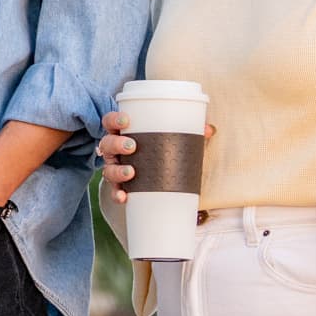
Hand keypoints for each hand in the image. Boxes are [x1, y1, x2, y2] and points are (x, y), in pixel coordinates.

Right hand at [98, 111, 216, 212]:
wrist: (155, 177)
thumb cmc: (159, 151)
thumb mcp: (170, 140)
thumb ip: (188, 132)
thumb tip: (209, 129)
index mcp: (123, 134)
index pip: (110, 122)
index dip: (114, 119)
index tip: (127, 120)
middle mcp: (115, 151)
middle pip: (107, 144)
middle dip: (116, 144)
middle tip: (132, 146)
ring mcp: (115, 169)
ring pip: (108, 168)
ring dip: (116, 170)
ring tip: (131, 172)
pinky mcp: (120, 187)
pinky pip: (114, 191)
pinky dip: (117, 194)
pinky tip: (124, 197)